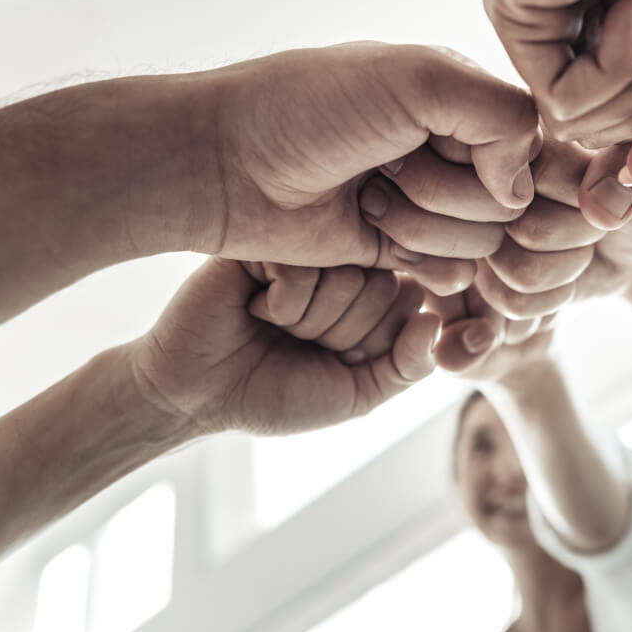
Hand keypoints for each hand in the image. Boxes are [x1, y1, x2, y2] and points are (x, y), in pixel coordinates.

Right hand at [127, 258, 439, 435]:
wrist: (197, 393)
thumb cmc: (275, 394)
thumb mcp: (357, 394)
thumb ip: (408, 366)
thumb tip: (434, 321)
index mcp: (374, 294)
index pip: (412, 303)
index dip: (374, 344)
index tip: (336, 357)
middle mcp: (347, 262)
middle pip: (382, 288)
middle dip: (340, 333)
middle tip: (298, 339)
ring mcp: (310, 247)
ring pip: (347, 277)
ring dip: (308, 320)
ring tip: (274, 322)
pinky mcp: (272, 237)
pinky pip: (305, 268)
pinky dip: (281, 303)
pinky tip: (253, 305)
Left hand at [201, 43, 538, 292]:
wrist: (224, 164)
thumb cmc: (309, 108)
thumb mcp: (416, 78)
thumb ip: (500, 114)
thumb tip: (520, 189)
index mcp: (459, 95)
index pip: (530, 141)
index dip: (496, 156)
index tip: (435, 139)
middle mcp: (450, 148)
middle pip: (509, 201)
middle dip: (445, 191)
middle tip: (383, 166)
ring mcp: (427, 201)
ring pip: (483, 242)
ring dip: (422, 225)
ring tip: (366, 197)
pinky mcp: (402, 249)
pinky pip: (453, 274)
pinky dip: (418, 259)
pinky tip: (370, 233)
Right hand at [426, 138, 631, 371]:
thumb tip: (597, 205)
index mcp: (527, 137)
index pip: (540, 174)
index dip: (585, 195)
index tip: (606, 183)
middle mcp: (491, 181)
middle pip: (527, 228)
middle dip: (577, 235)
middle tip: (593, 219)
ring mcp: (482, 229)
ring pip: (517, 269)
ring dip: (565, 268)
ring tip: (578, 244)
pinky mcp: (484, 274)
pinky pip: (509, 300)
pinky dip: (549, 298)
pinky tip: (561, 277)